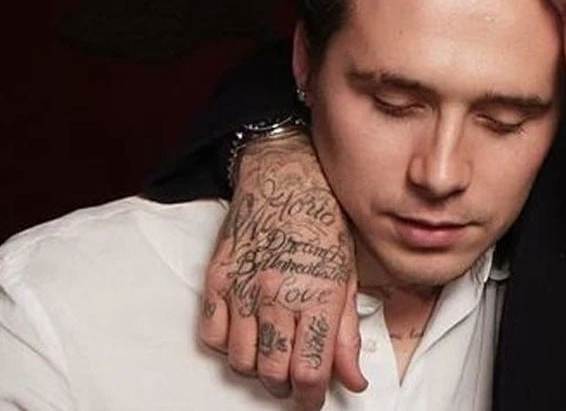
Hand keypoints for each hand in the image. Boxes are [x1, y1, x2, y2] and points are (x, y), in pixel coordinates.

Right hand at [199, 130, 366, 409]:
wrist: (284, 177)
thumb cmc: (323, 222)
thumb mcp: (347, 276)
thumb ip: (348, 334)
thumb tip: (354, 381)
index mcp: (317, 294)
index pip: (311, 370)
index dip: (312, 396)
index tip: (313, 399)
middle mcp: (277, 294)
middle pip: (273, 372)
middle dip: (286, 386)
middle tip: (295, 379)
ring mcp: (241, 287)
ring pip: (241, 360)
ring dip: (258, 368)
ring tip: (274, 354)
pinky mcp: (216, 279)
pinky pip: (211, 336)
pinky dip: (227, 345)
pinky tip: (247, 332)